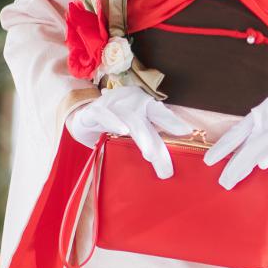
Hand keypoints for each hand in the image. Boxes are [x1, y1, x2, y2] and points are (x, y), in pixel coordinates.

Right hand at [65, 81, 195, 178]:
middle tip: (166, 167)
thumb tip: (168, 163)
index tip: (187, 132)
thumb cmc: (113, 125)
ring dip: (142, 136)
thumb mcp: (134, 130)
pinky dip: (113, 121)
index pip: (159, 112)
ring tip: (150, 155)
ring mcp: (111, 104)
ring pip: (130, 118)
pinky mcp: (93, 111)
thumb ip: (149, 138)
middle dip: (158, 143)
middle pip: (147, 120)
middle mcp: (130, 100)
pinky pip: (104, 114)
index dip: (172, 120)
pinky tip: (122, 131)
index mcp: (143, 104)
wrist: (81, 118)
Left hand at [203, 95, 267, 188]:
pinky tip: (262, 165)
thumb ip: (258, 139)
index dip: (222, 146)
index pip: (238, 130)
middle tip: (223, 181)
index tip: (208, 161)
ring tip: (233, 180)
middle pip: (248, 142)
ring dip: (246, 165)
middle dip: (233, 163)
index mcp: (262, 111)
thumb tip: (237, 161)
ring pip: (261, 146)